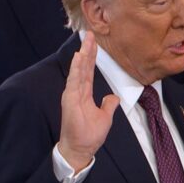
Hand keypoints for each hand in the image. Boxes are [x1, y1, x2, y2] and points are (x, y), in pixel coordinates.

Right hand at [58, 31, 119, 171]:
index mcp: (85, 94)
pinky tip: (79, 57)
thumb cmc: (89, 135)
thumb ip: (108, 105)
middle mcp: (77, 91)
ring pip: (78, 70)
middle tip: (90, 33)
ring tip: (86, 40)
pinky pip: (74, 81)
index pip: (88, 71)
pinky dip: (76, 68)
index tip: (94, 43)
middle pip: (83, 66)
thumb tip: (113, 97)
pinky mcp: (70, 100)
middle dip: (87, 50)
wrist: (81, 149)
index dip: (91, 57)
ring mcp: (72, 94)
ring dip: (82, 54)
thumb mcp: (105, 117)